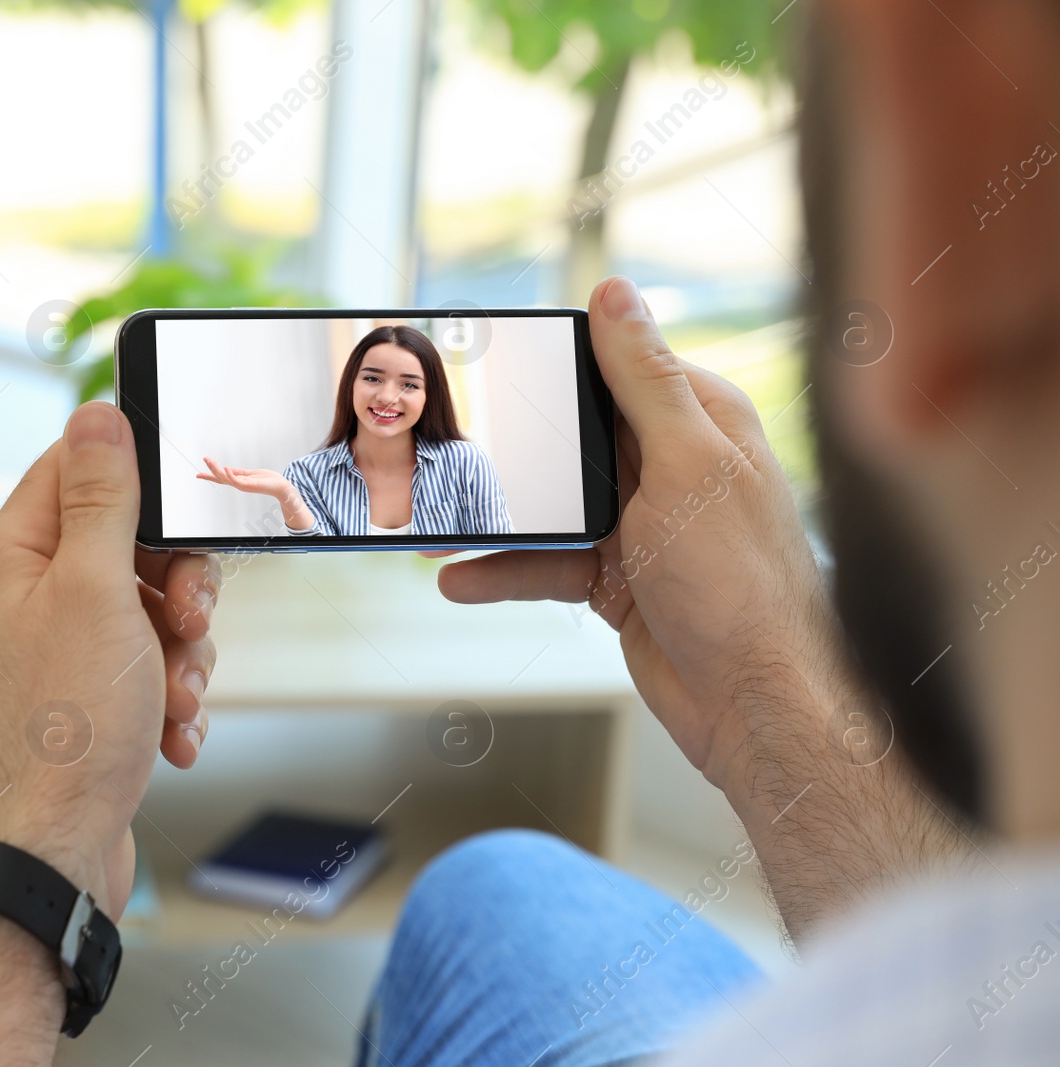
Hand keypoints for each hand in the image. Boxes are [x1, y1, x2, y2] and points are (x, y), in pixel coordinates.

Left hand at [0, 402, 219, 917]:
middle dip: (180, 588)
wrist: (49, 853)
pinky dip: (171, 699)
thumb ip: (100, 499)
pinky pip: (145, 672)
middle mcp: (26, 598)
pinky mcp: (83, 704)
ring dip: (184, 655)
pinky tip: (173, 736)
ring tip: (177, 699)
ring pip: (148, 613)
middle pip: (128, 545)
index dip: (140, 479)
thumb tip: (96, 413)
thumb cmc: (65, 728)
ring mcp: (55, 654)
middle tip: (190, 624)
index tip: (187, 505)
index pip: (77, 468)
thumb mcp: (93, 590)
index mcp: (14, 554)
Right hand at [196, 457, 291, 498]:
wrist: (281, 486)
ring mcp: (243, 486)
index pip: (221, 478)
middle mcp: (238, 484)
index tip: (198, 475)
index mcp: (238, 481)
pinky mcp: (249, 485)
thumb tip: (227, 468)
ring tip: (209, 460)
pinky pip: (236, 480)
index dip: (210, 476)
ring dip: (216, 469)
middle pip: (220, 478)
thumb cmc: (269, 480)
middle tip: (204, 459)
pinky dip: (230, 474)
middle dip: (211, 469)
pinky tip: (225, 467)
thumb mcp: (251, 473)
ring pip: (225, 478)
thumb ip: (239, 472)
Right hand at [433, 277, 836, 788]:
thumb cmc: (742, 585)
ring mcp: (643, 525)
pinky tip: (461, 577)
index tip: (490, 358)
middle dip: (509, 447)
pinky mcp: (619, 578)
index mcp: (700, 419)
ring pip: (551, 504)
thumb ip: (645, 380)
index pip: (616, 365)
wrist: (757, 706)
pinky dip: (505, 570)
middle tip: (442, 445)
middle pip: (572, 437)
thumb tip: (615, 293)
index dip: (555, 361)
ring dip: (495, 517)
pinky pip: (549, 562)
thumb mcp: (686, 465)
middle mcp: (672, 465)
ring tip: (433, 524)